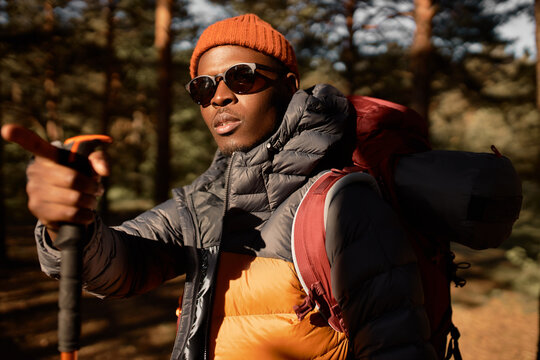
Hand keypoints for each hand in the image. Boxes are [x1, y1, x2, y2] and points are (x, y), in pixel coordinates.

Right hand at [1, 124, 109, 240]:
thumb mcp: (91, 165)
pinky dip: (85, 215)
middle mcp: (35, 171)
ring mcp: (33, 191)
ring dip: (90, 201)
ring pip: (74, 198)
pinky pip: (70, 213)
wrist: (68, 208)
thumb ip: (99, 159)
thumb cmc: (80, 178)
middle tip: (96, 189)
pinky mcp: (37, 209)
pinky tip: (85, 213)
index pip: (33, 143)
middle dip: (92, 186)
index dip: (20, 136)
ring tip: (90, 201)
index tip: (7, 130)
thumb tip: (104, 171)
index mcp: (47, 155)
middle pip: (73, 179)